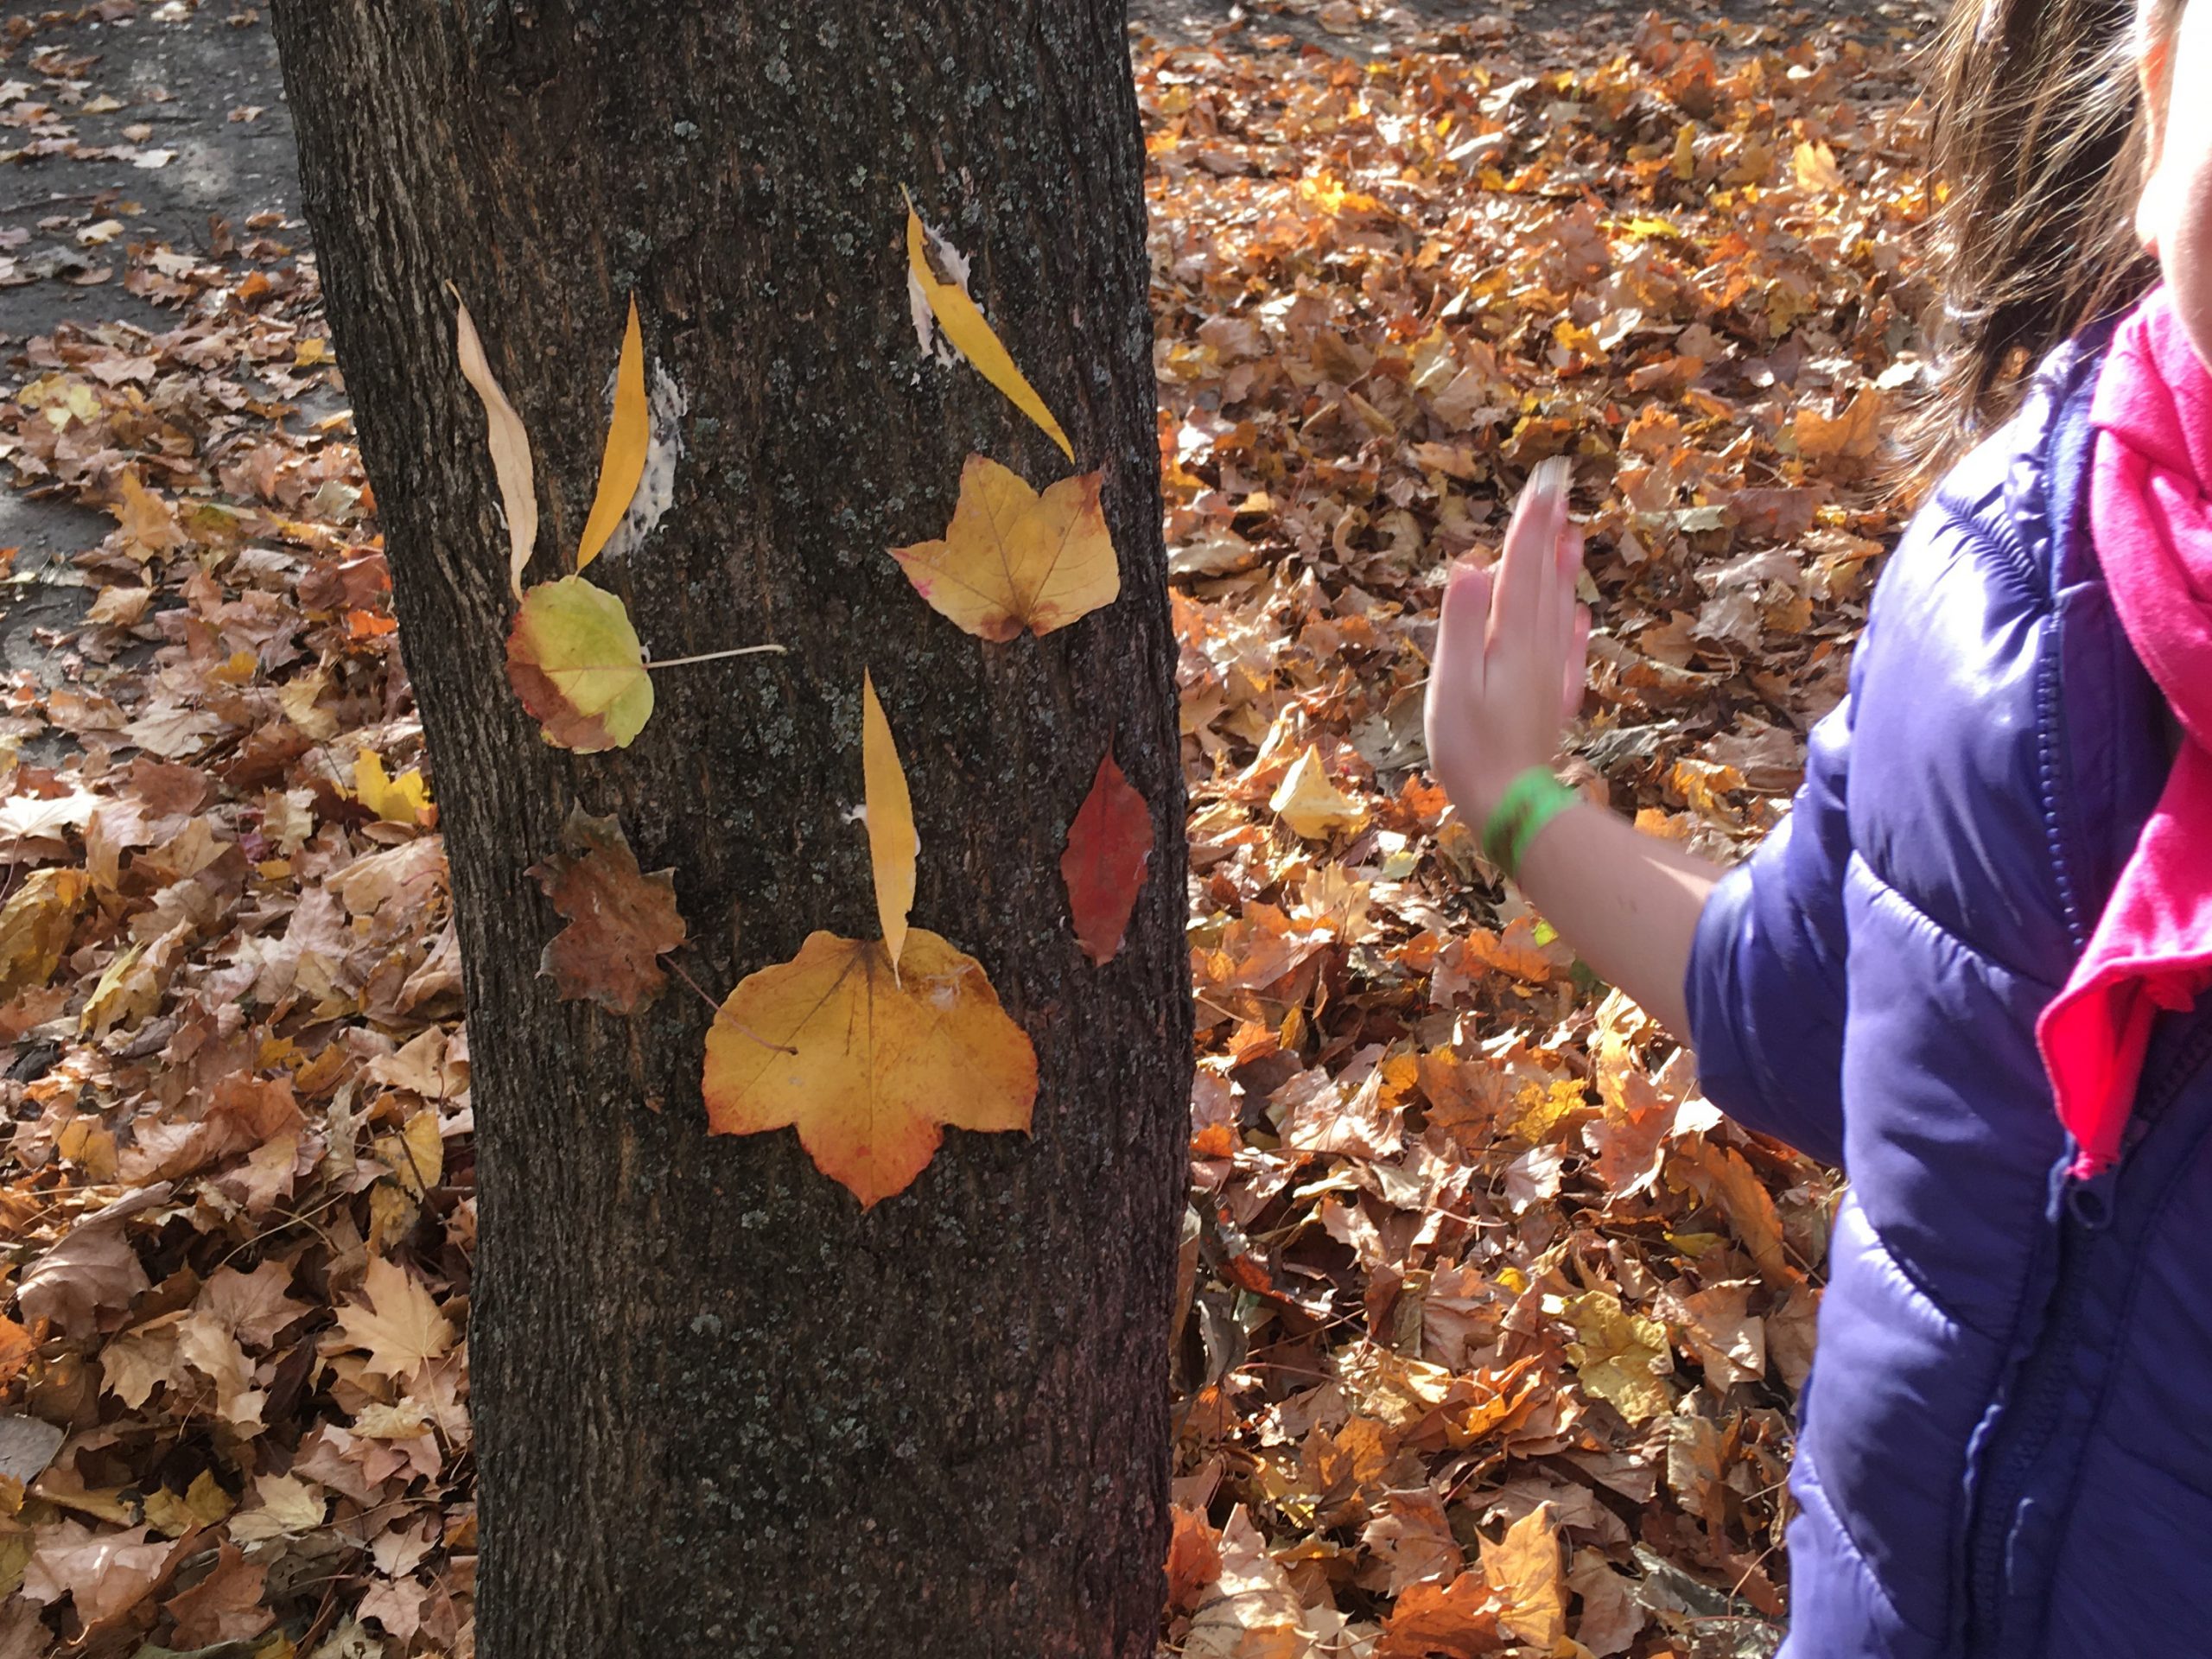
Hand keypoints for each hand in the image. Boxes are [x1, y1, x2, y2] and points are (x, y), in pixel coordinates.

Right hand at [1423, 456, 1591, 823]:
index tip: (1542, 484)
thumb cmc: (1472, 748)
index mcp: (1511, 638)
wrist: (1513, 805)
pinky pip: (1566, 652)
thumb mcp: (1453, 683)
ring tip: (1573, 535)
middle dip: (1548, 534)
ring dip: (1564, 570)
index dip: (1529, 525)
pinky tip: (1578, 616)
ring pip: (1559, 609)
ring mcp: (1547, 674)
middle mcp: (1536, 647)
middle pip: (1543, 580)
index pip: (1520, 568)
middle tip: (1559, 490)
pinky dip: (1572, 628)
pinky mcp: (1550, 701)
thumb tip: (1470, 567)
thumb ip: (1461, 623)